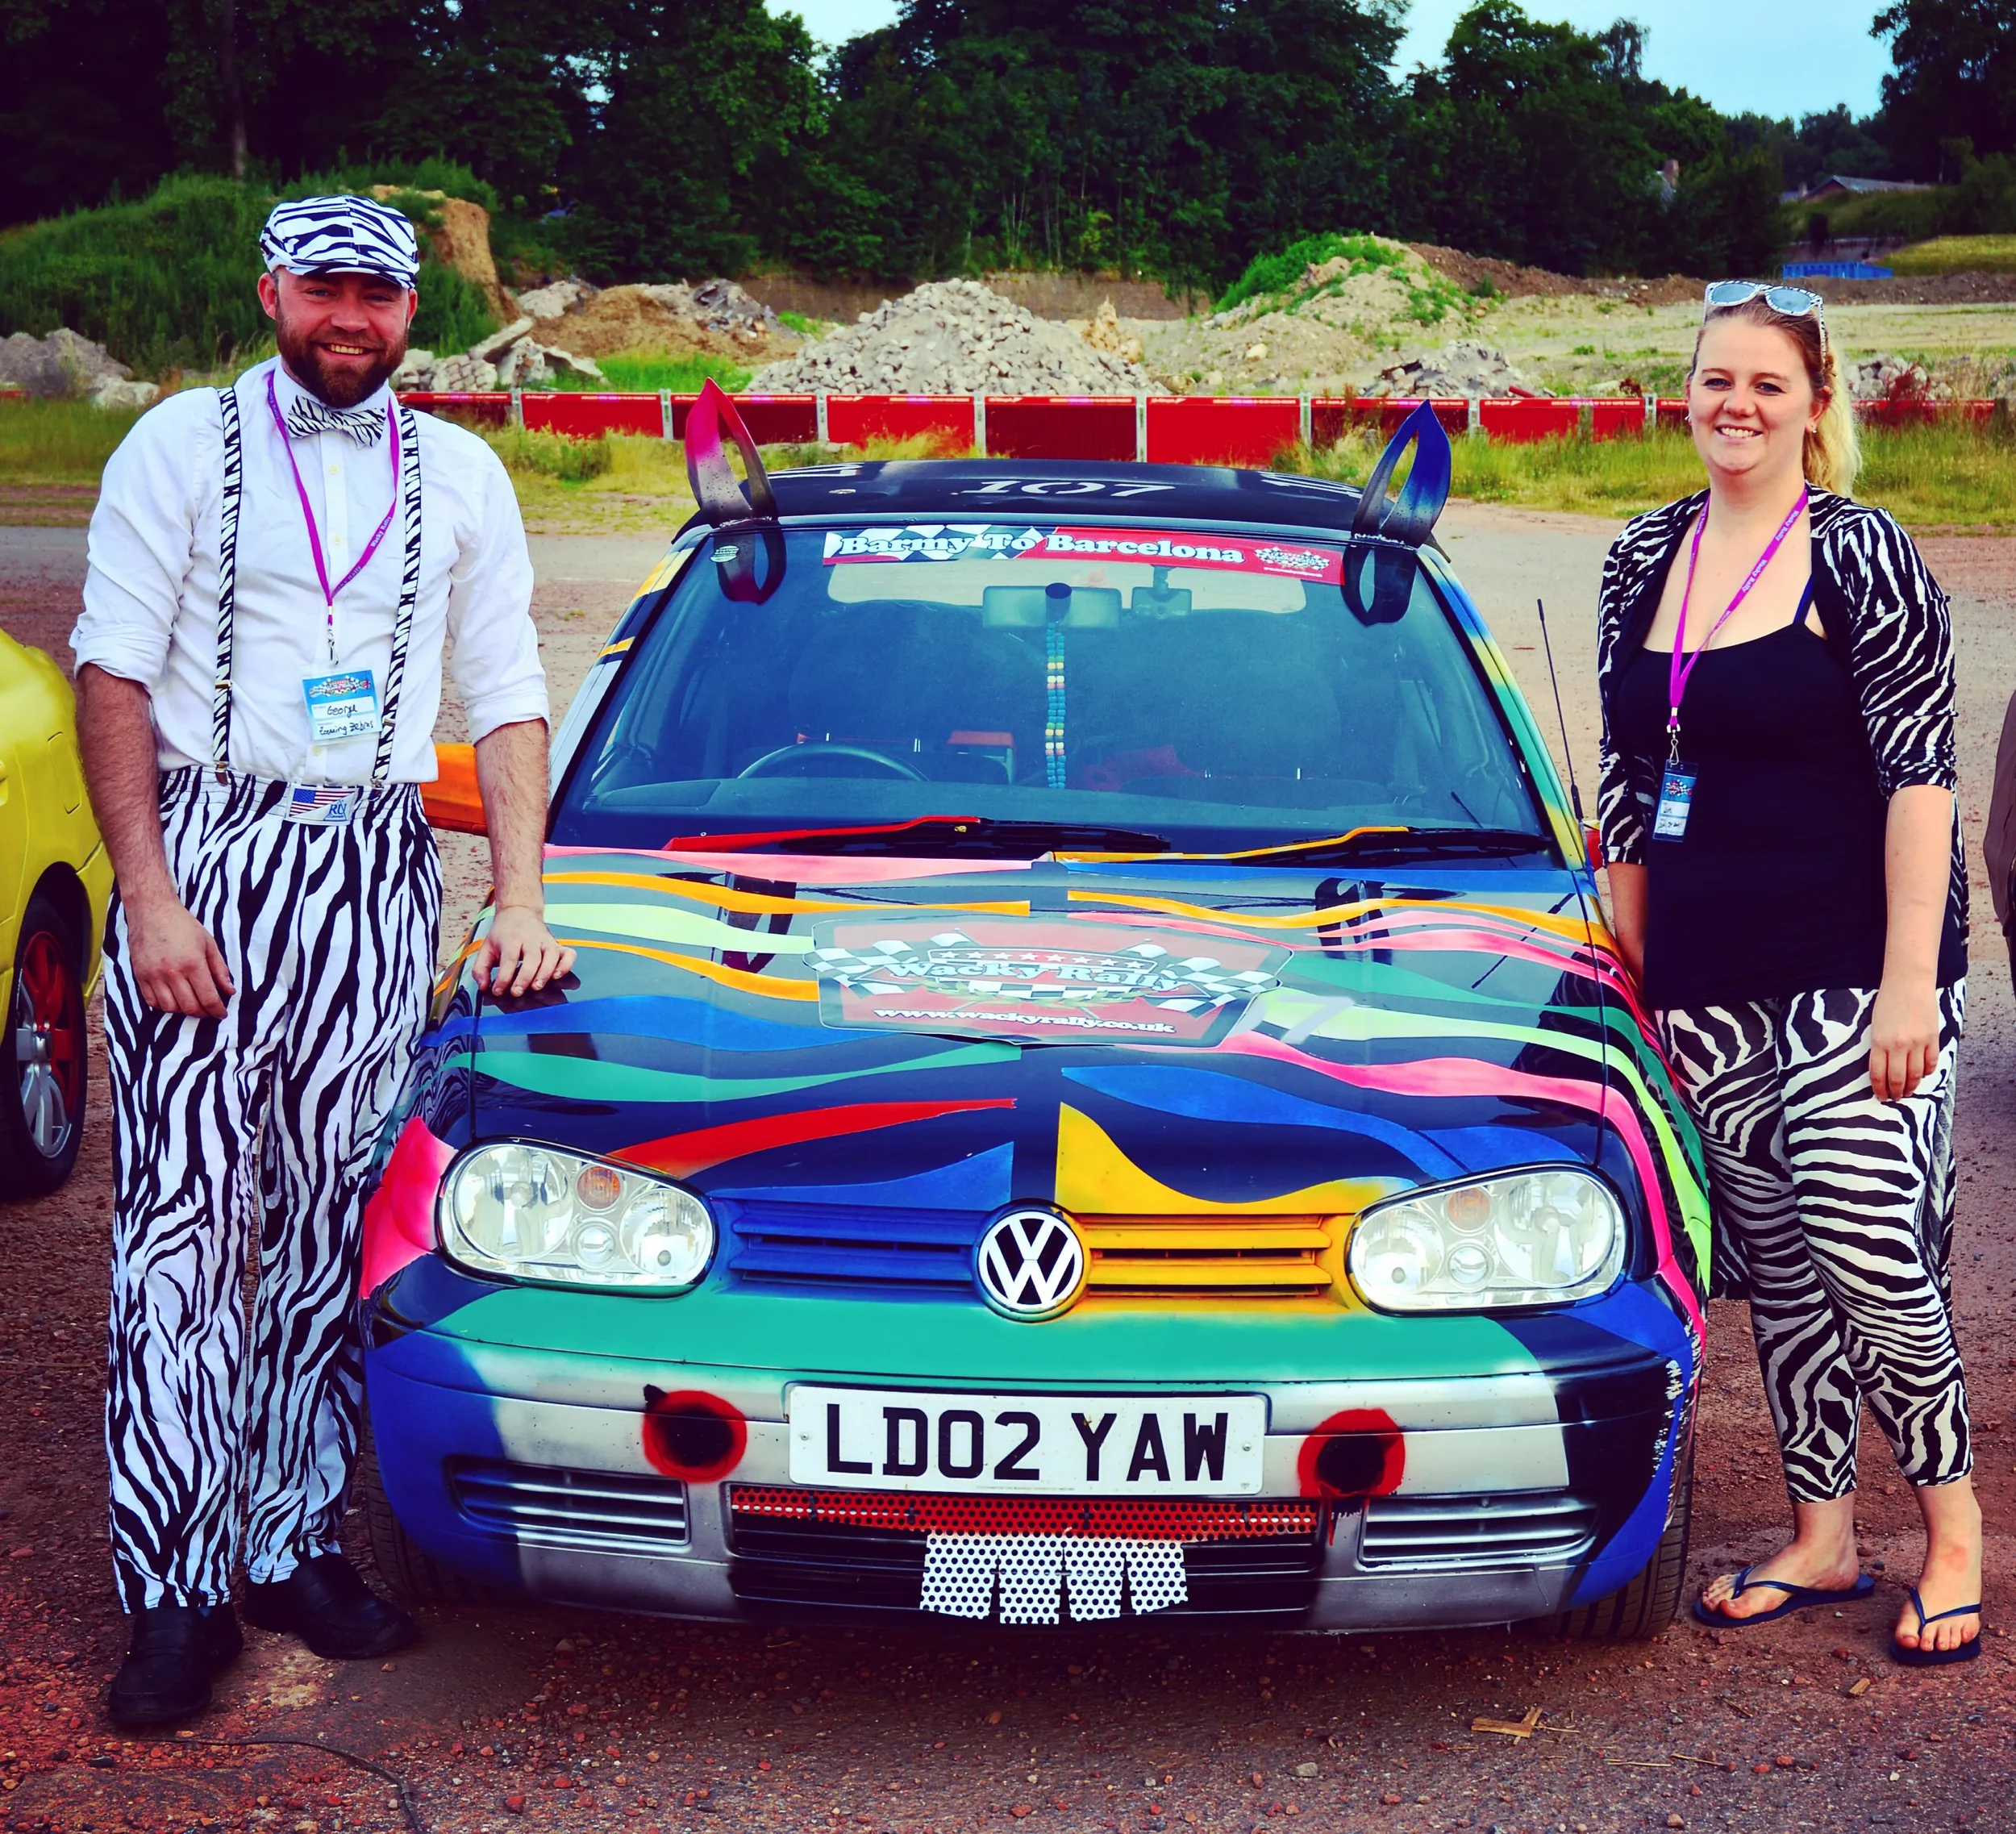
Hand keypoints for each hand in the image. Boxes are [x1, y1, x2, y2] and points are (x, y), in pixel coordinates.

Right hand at [126, 892, 232, 1017]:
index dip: (217, 1010)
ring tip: (192, 1005)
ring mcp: (153, 975)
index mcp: (193, 963)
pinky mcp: (139, 976)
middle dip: (203, 1013)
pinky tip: (174, 1001)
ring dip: (184, 1011)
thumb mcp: (209, 944)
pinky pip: (152, 1001)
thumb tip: (229, 991)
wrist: (151, 911)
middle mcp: (172, 972)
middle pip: (189, 1006)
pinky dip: (164, 1006)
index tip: (222, 1014)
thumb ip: (220, 970)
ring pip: (170, 1008)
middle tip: (209, 1011)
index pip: (208, 998)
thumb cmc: (183, 925)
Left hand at [476, 904, 575, 998]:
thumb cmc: (503, 934)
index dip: (504, 976)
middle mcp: (530, 939)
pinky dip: (566, 965)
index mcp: (511, 939)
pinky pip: (568, 954)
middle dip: (525, 976)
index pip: (509, 958)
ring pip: (552, 955)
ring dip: (546, 972)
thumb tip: (483, 986)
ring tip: (537, 986)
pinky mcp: (557, 944)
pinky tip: (558, 975)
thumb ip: (481, 968)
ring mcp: (546, 941)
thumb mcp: (486, 947)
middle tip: (517, 992)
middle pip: (532, 957)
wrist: (519, 911)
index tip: (498, 990)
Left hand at [1869, 977, 1940, 1100]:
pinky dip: (1927, 1072)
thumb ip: (1879, 1047)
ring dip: (1912, 1086)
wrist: (1908, 982)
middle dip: (1895, 1092)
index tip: (1880, 1096)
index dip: (1880, 1089)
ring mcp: (1918, 1042)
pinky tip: (1922, 1075)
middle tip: (1895, 1098)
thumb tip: (1883, 1069)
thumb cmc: (1887, 1002)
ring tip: (1908, 1091)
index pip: (1878, 1074)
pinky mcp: (1933, 1038)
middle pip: (1898, 1078)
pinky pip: (1931, 1062)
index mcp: (1879, 1041)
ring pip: (1916, 1074)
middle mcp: (1899, 1045)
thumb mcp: (1875, 1025)